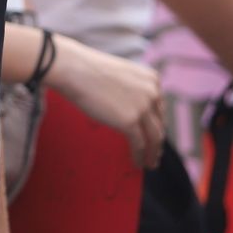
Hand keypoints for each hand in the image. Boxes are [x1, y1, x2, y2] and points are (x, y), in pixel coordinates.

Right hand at [44, 37, 165, 168]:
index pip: (159, 108)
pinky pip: (140, 144)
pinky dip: (140, 156)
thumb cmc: (88, 70)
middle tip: (155, 153)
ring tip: (150, 163)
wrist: (74, 69)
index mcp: (152, 80)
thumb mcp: (120, 76)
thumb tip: (128, 108)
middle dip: (158, 142)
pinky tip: (138, 163)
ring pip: (154, 138)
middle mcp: (153, 93)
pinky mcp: (130, 121)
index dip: (157, 125)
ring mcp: (143, 108)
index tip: (154, 135)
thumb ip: (131, 90)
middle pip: (159, 124)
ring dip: (153, 153)